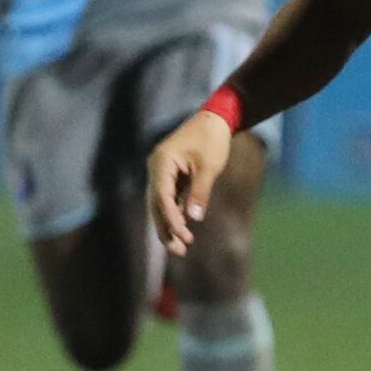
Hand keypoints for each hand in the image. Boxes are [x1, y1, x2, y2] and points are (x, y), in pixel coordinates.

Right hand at [147, 110, 234, 256]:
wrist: (215, 120)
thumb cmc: (212, 139)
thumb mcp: (209, 167)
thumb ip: (200, 192)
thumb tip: (193, 218)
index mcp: (162, 163)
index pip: (161, 196)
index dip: (170, 218)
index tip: (183, 234)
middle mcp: (157, 168)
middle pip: (155, 204)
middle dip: (165, 228)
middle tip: (178, 250)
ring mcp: (162, 172)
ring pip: (160, 204)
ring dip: (169, 224)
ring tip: (180, 247)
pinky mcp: (171, 176)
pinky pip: (169, 199)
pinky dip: (174, 214)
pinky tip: (182, 231)